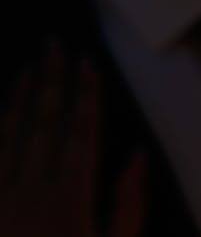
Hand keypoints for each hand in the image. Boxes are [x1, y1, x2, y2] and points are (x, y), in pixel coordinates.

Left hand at [0, 44, 144, 236]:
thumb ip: (127, 205)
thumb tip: (136, 155)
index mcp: (69, 200)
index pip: (79, 134)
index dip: (85, 96)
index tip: (87, 63)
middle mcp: (30, 191)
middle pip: (44, 125)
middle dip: (52, 83)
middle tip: (55, 47)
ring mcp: (0, 200)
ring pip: (9, 136)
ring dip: (21, 99)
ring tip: (30, 68)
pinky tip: (0, 112)